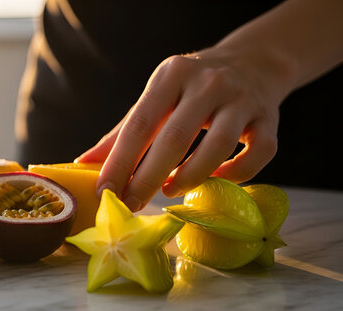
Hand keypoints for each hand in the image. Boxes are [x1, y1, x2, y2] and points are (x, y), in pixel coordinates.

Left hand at [77, 49, 283, 210]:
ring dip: (190, 177)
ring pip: (218, 147)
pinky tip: (217, 180)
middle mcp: (207, 83)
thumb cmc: (190, 89)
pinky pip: (258, 154)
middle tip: (131, 204)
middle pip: (175, 139)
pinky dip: (237, 174)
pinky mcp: (270, 118)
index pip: (140, 123)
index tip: (104, 191)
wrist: (252, 62)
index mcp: (171, 75)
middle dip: (147, 178)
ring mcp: (242, 100)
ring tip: (169, 191)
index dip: (119, 161)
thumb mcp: (156, 98)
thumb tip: (84, 163)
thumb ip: (123, 132)